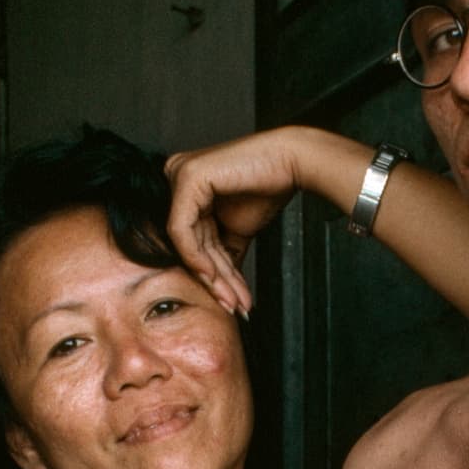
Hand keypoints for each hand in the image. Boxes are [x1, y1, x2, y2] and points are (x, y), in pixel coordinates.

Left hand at [164, 127, 353, 316]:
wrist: (291, 163)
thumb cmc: (268, 187)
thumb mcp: (238, 229)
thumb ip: (223, 252)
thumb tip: (219, 285)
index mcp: (186, 188)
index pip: (193, 239)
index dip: (212, 274)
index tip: (230, 299)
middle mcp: (177, 178)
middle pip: (191, 243)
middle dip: (215, 281)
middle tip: (232, 305)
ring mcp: (179, 175)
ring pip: (187, 242)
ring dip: (213, 277)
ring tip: (232, 299)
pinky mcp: (186, 179)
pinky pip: (182, 230)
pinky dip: (197, 257)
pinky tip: (215, 277)